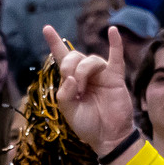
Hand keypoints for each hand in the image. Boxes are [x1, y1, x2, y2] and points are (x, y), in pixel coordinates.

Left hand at [42, 24, 135, 157]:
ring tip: (83, 89)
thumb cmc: (87, 125)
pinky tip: (112, 31)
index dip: (54, 43)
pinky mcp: (115, 77)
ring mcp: (101, 74)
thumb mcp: (68, 112)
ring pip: (90, 59)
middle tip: (72, 85)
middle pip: (74, 56)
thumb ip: (64, 95)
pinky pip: (116, 57)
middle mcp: (85, 74)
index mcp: (70, 81)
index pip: (61, 57)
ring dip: (83, 71)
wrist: (108, 136)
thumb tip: (70, 77)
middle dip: (69, 66)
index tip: (47, 28)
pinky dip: (115, 43)